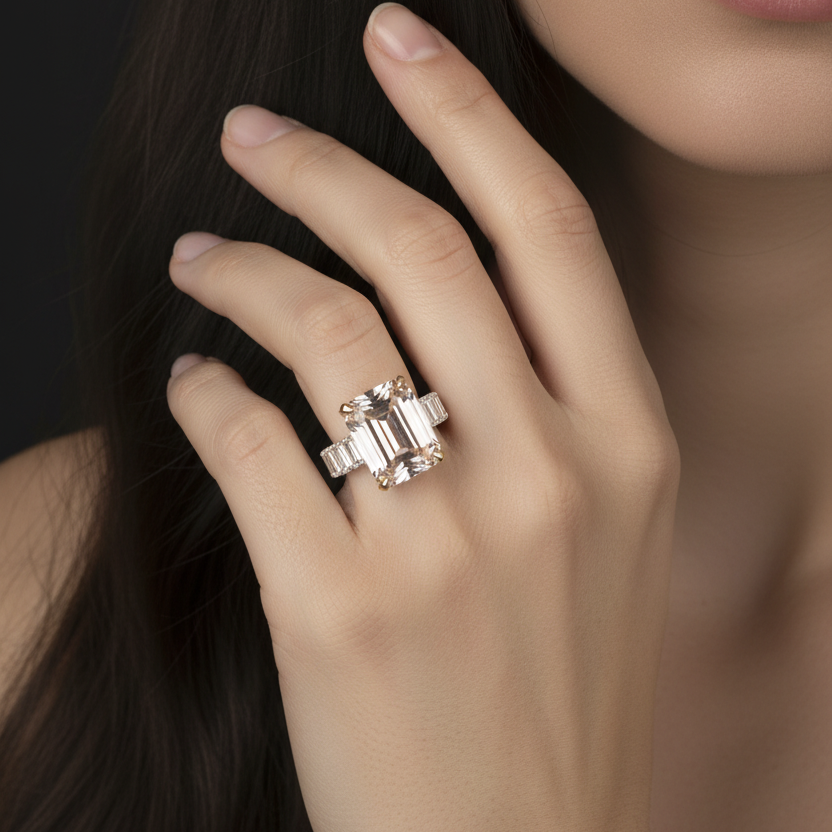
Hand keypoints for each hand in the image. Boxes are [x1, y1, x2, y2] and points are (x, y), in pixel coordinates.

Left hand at [166, 4, 679, 830]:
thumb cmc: (556, 688)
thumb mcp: (604, 533)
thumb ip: (550, 410)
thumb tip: (440, 296)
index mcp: (627, 443)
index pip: (545, 230)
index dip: (466, 114)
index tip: (398, 40)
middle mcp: (549, 475)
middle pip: (420, 251)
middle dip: (321, 166)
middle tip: (253, 140)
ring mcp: (445, 543)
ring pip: (322, 332)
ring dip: (243, 272)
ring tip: (201, 255)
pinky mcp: (339, 607)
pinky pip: (251, 442)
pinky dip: (206, 393)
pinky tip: (194, 386)